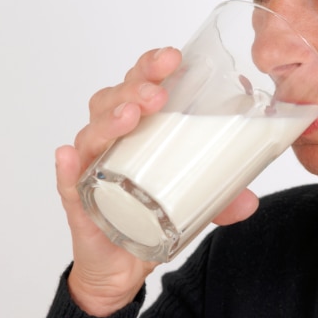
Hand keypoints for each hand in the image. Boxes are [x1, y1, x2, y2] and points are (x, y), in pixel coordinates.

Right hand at [55, 47, 258, 316]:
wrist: (125, 260)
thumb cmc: (153, 211)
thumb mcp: (196, 199)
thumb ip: (222, 197)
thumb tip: (251, 200)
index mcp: (139, 126)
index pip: (140, 84)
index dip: (151, 66)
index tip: (173, 57)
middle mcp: (111, 140)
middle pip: (113, 99)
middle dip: (134, 87)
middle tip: (157, 92)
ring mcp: (92, 167)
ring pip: (91, 134)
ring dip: (109, 120)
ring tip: (130, 115)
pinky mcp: (79, 201)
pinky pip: (67, 181)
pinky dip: (66, 168)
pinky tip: (69, 156)